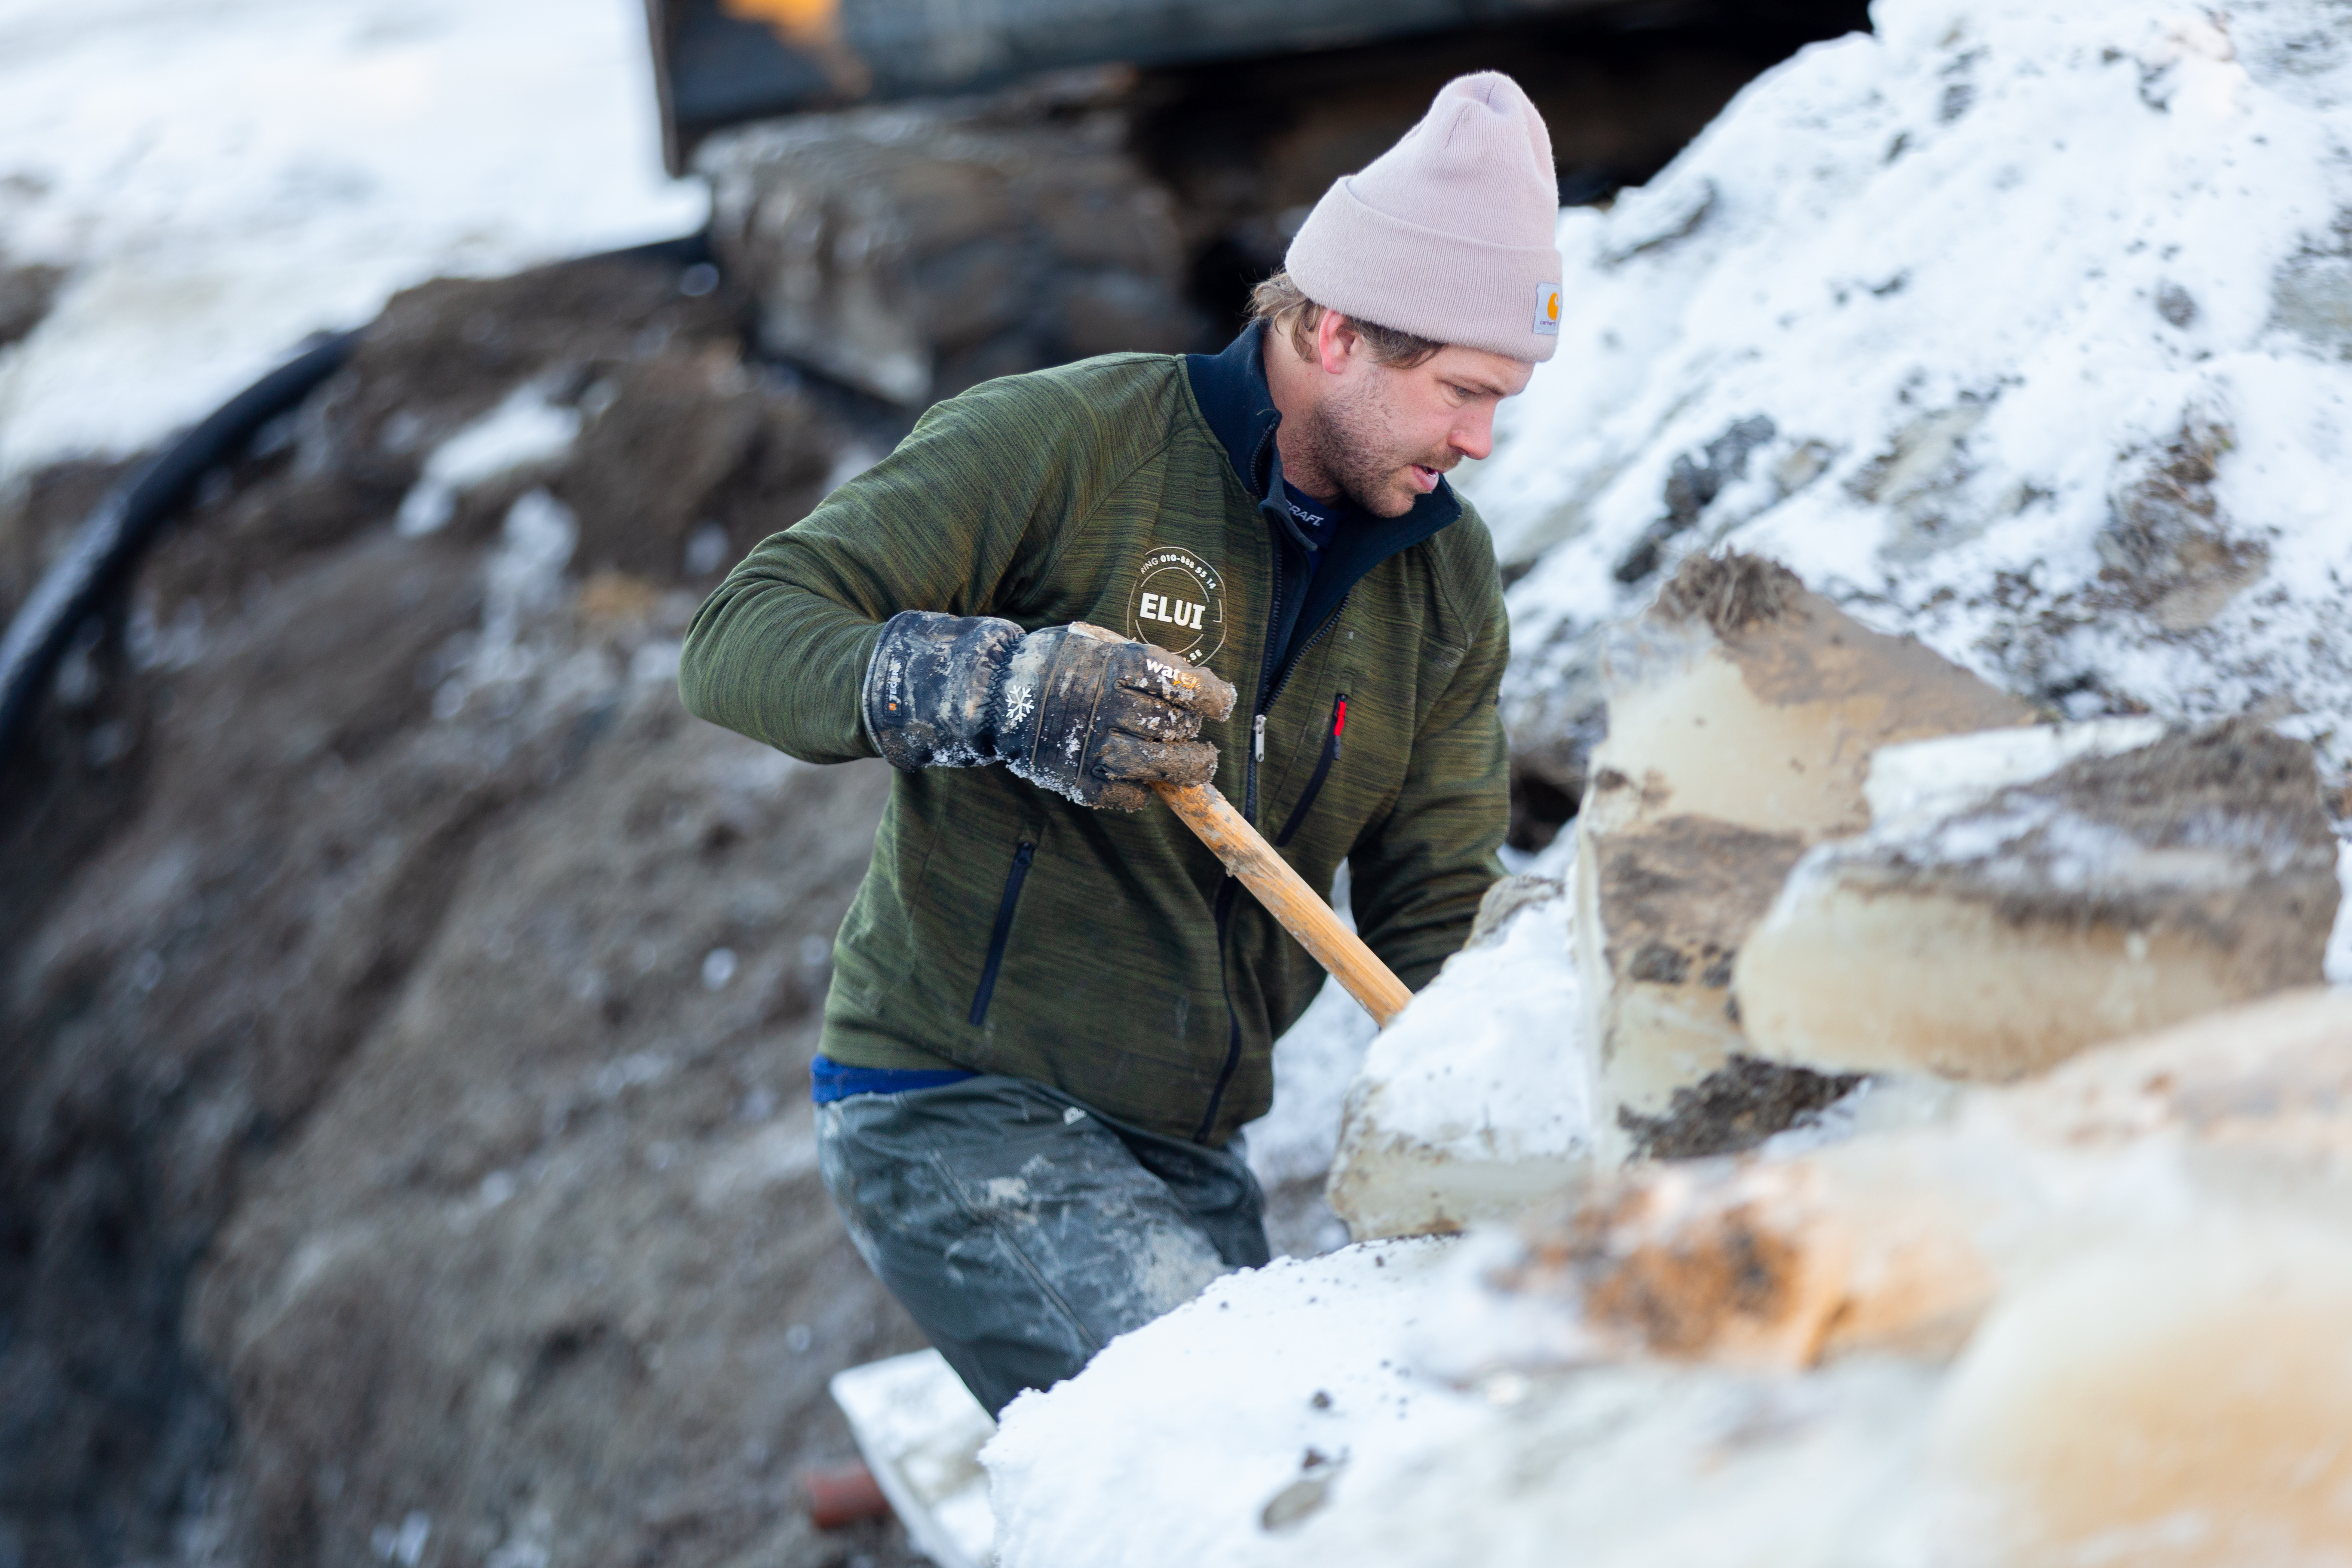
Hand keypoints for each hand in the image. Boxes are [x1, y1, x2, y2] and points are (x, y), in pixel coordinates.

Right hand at [994, 622, 1235, 808]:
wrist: (995, 694)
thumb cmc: (1057, 665)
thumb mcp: (1096, 642)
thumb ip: (1140, 663)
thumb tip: (1200, 687)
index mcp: (1117, 663)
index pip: (1184, 683)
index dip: (1214, 696)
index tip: (1222, 702)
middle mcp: (1108, 705)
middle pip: (1177, 725)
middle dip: (1191, 729)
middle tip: (1189, 730)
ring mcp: (1093, 746)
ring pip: (1161, 766)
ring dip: (1186, 768)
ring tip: (1196, 763)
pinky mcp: (1080, 782)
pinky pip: (1130, 796)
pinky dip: (1142, 791)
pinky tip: (1140, 778)